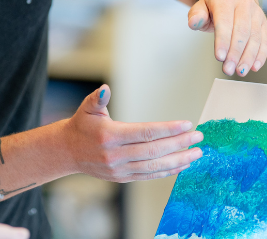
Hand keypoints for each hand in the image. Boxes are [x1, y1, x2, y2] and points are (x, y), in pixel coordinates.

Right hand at [62, 86, 202, 181]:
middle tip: (198, 137)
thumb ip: (98, 98)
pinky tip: (182, 164)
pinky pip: (149, 175)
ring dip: (178, 160)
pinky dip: (167, 171)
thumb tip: (105, 89)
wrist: (68, 152)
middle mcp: (116, 155)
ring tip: (196, 153)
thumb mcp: (87, 107)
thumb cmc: (82, 126)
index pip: (146, 133)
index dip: (168, 129)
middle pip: (154, 151)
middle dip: (179, 144)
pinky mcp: (123, 178)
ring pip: (154, 166)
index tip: (187, 124)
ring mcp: (120, 169)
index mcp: (110, 136)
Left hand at [187, 0, 266, 76]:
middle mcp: (244, 4)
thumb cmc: (215, 6)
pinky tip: (254, 66)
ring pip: (255, 37)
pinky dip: (261, 55)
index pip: (225, 21)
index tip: (220, 57)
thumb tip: (194, 23)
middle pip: (242, 31)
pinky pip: (265, 40)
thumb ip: (196, 16)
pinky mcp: (264, 23)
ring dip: (248, 57)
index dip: (223, 40)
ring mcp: (257, 13)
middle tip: (228, 69)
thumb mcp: (201, 7)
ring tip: (240, 71)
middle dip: (235, 53)